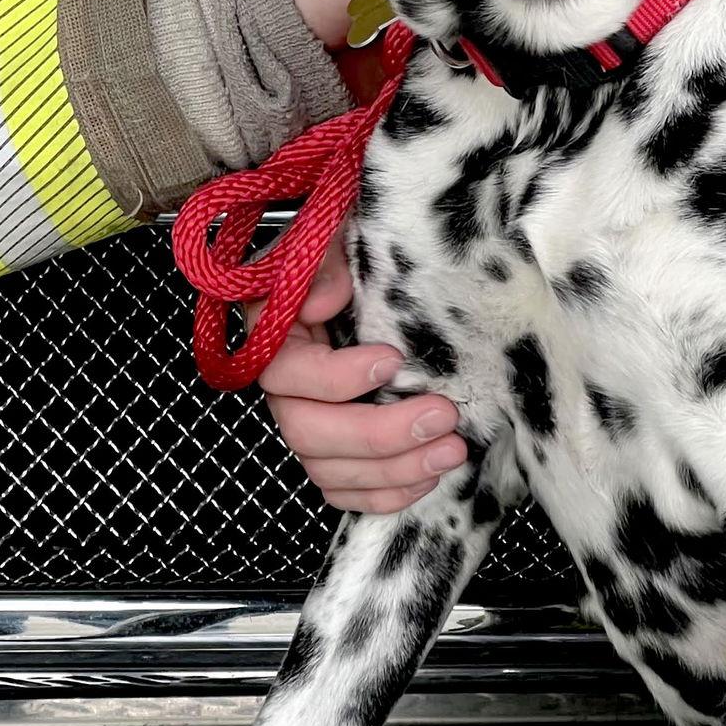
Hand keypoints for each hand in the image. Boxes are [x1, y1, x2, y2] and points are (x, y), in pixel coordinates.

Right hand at [256, 236, 467, 512]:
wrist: (366, 262)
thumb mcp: (333, 232)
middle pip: (309, 431)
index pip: (285, 371)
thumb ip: (325, 261)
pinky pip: (344, 488)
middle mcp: (283, 385)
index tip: (393, 360)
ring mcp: (306, 419)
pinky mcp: (332, 447)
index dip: (335, 377)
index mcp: (274, 333)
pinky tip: (427, 479)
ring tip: (452, 451)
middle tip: (442, 416)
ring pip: (329, 469)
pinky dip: (384, 493)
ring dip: (394, 469)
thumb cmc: (349, 246)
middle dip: (379, 433)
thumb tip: (324, 302)